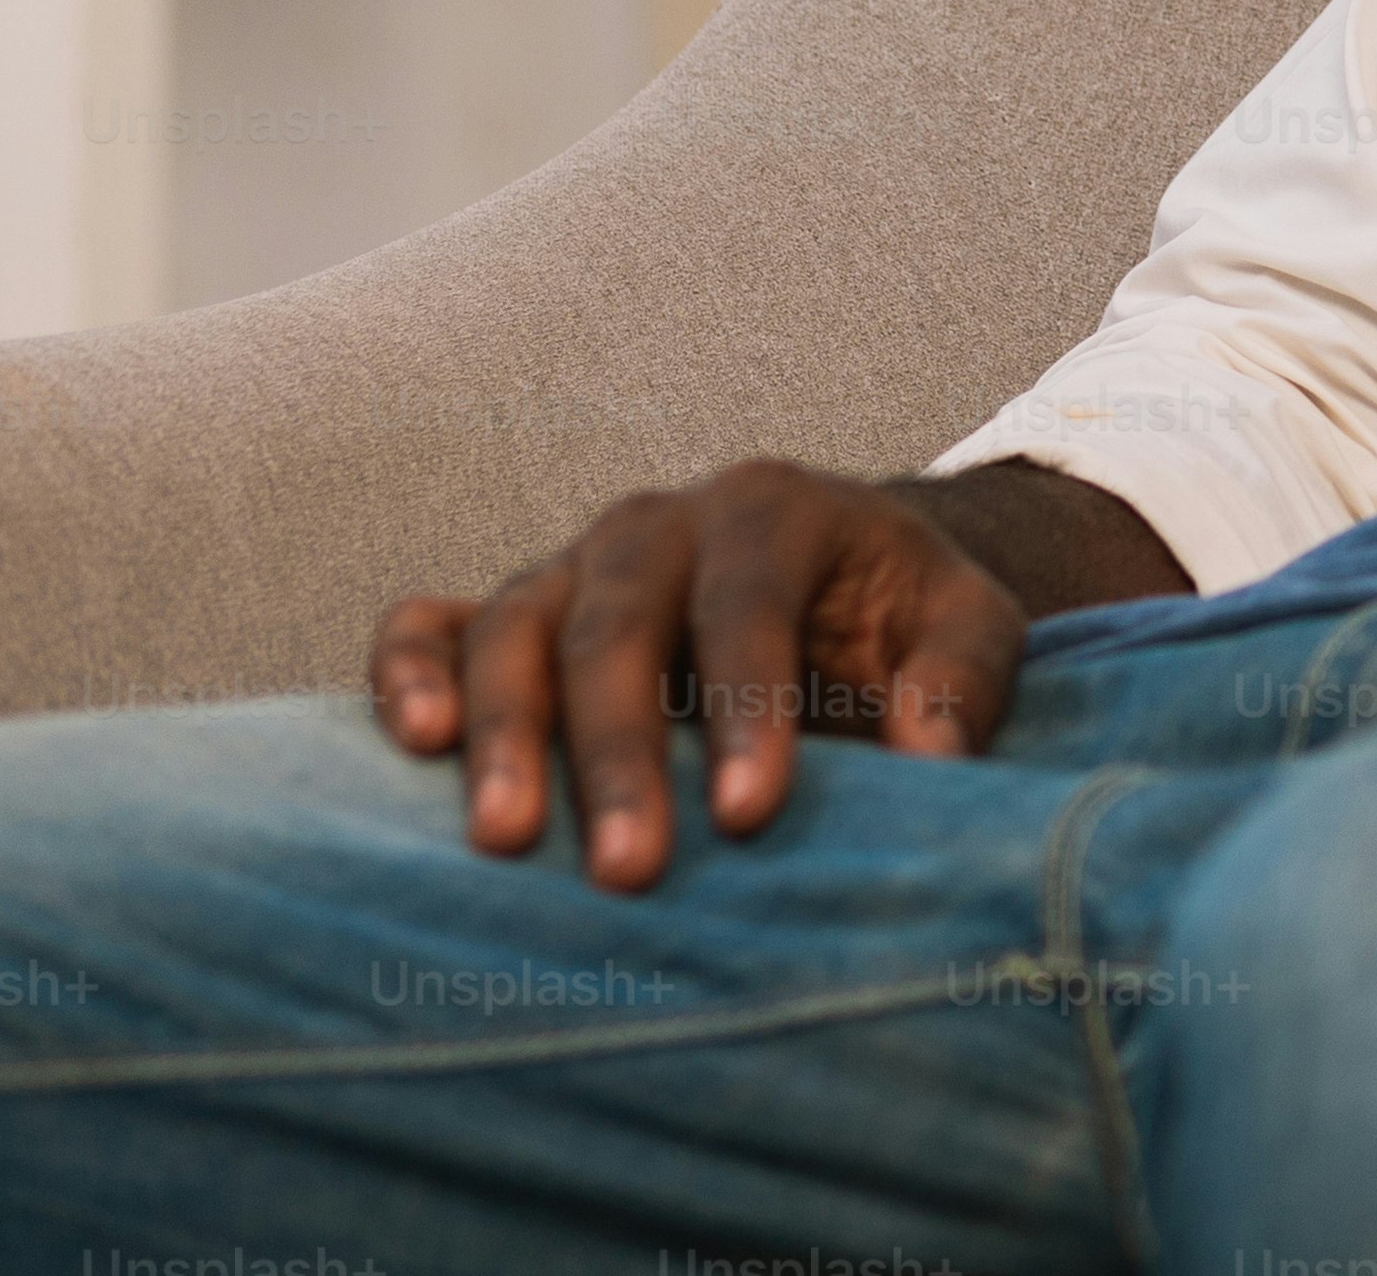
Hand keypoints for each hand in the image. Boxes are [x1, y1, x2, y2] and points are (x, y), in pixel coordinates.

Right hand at [368, 460, 1025, 891]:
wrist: (829, 584)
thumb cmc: (897, 619)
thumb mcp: (968, 624)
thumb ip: (961, 679)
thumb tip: (931, 759)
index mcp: (771, 509)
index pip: (748, 605)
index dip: (748, 707)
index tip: (751, 813)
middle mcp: (654, 527)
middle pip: (618, 627)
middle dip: (620, 750)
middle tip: (626, 868)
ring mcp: (566, 568)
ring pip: (513, 632)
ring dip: (503, 734)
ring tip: (502, 839)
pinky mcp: (500, 615)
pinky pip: (428, 627)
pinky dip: (408, 674)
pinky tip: (415, 744)